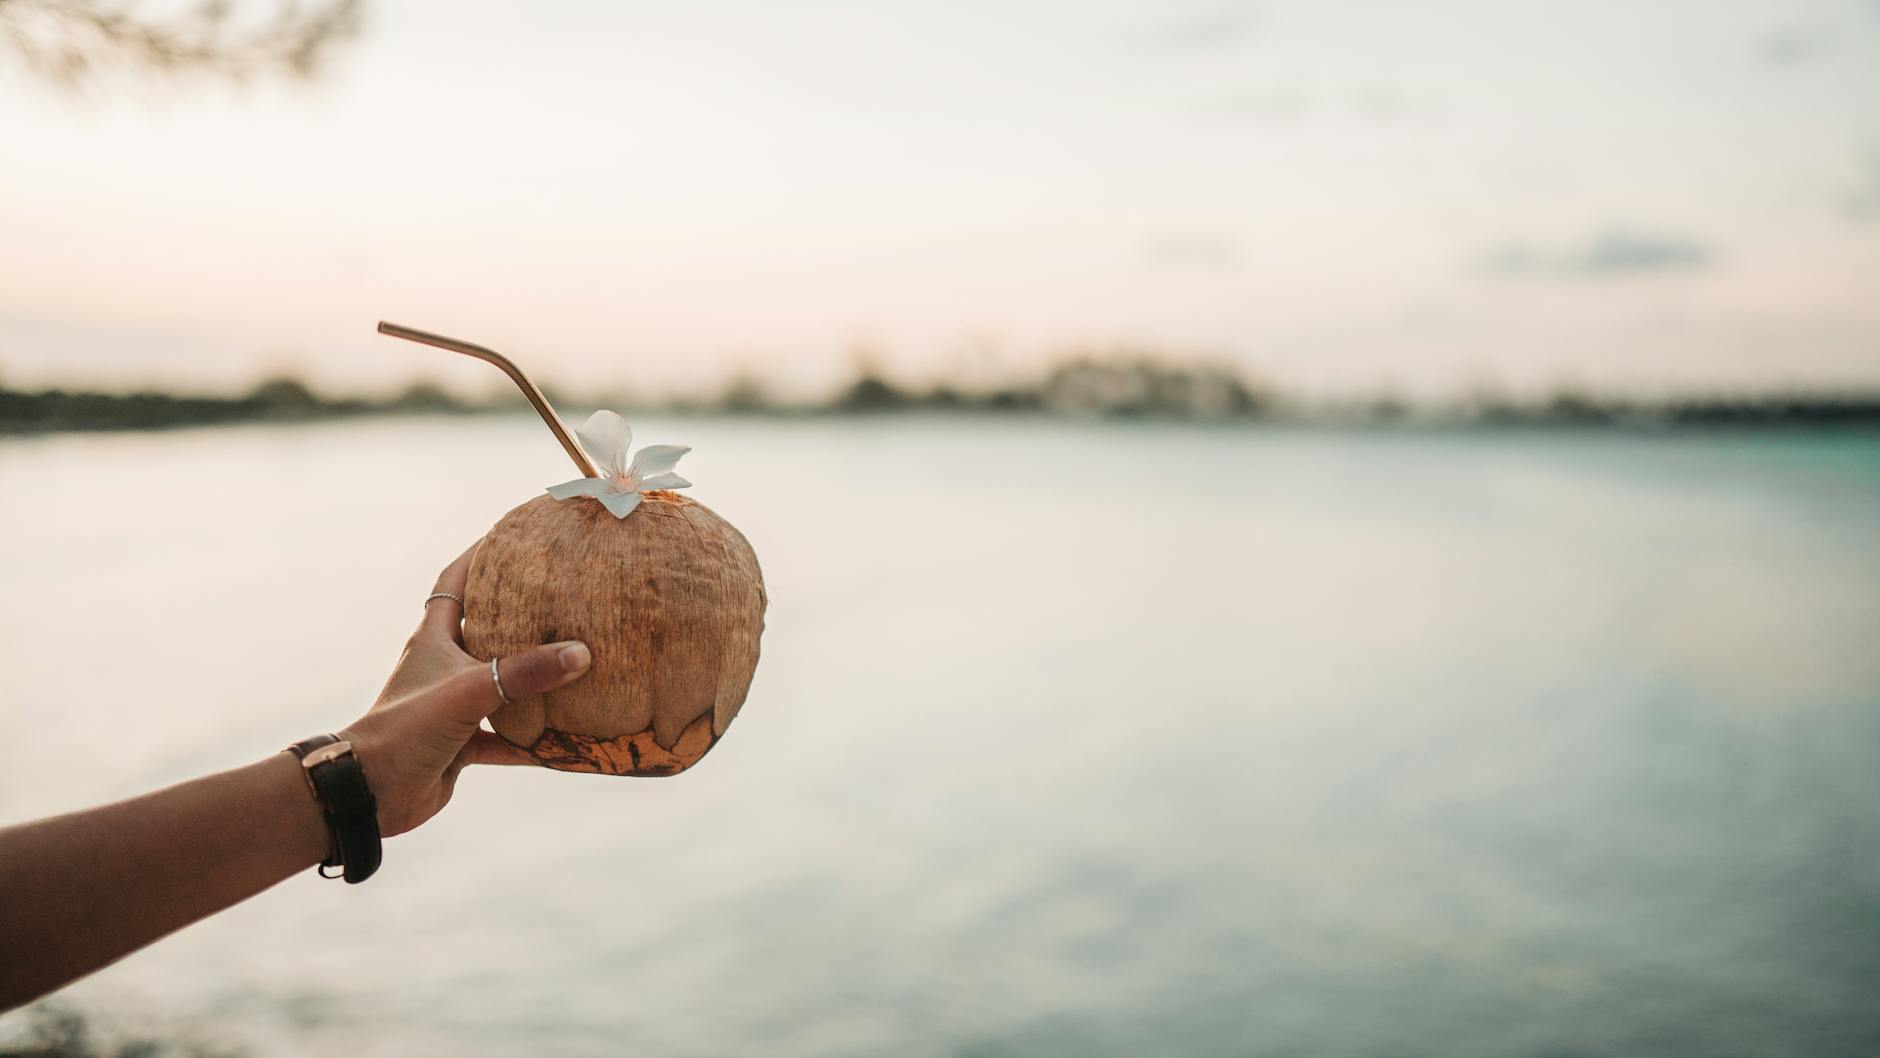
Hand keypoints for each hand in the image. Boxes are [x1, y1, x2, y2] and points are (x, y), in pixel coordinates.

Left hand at [338, 540, 591, 837]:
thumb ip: (526, 673)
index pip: (454, 583)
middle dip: (519, 614)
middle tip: (561, 595)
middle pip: (483, 629)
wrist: (371, 792)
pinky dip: (532, 739)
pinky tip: (565, 740)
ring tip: (574, 662)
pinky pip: (505, 737)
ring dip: (531, 679)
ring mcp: (452, 706)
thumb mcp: (469, 690)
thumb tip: (581, 653)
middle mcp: (442, 667)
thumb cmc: (407, 727)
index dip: (479, 555)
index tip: (513, 535)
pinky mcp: (460, 742)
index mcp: (433, 640)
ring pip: (499, 684)